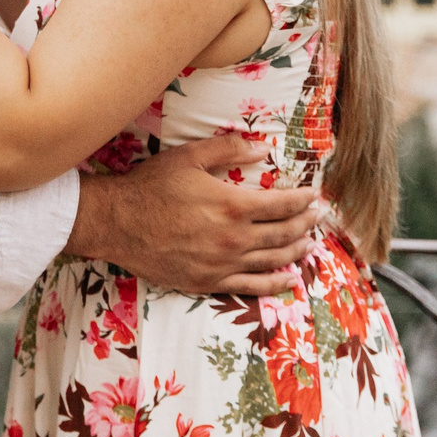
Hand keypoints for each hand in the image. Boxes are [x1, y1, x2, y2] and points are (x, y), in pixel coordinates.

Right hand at [69, 135, 325, 295]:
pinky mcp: (208, 282)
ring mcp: (222, 265)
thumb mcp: (189, 156)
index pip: (281, 205)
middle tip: (320, 216)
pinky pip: (250, 287)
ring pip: (272, 261)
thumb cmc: (152, 186)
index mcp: (232, 206)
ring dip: (296, 251)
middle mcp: (233, 239)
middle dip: (306, 223)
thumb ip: (229, 150)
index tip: (315, 195)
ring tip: (310, 243)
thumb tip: (264, 149)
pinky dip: (274, 284)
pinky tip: (289, 279)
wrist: (117, 223)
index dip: (302, 200)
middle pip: (283, 233)